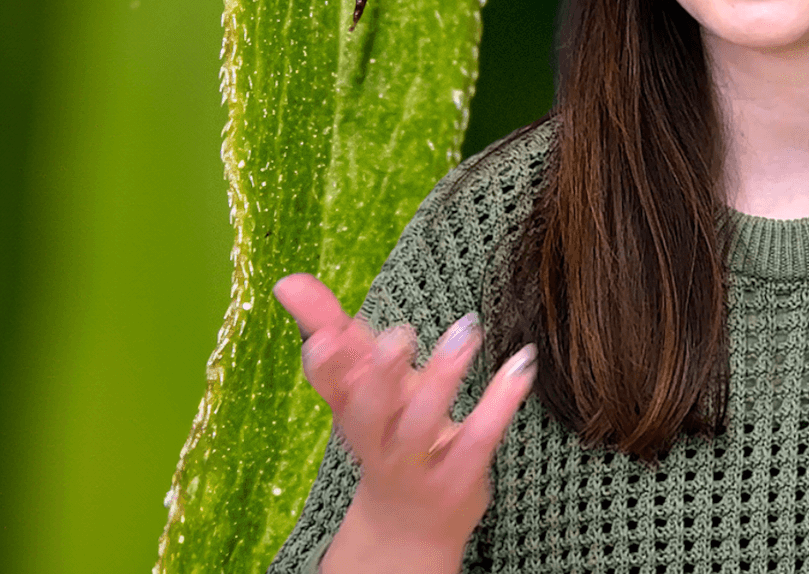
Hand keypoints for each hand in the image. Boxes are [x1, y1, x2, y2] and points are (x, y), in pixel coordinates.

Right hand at [273, 272, 536, 573]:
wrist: (408, 528)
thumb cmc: (384, 435)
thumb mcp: (358, 384)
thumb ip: (327, 327)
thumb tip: (287, 281)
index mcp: (349, 411)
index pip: (328, 386)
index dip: (324, 365)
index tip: (325, 338)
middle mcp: (377, 440)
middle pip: (369, 412)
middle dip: (381, 375)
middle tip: (400, 336)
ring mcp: (417, 463)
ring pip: (422, 425)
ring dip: (442, 378)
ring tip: (466, 329)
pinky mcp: (459, 477)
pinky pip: (479, 438)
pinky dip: (501, 401)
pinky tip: (521, 363)